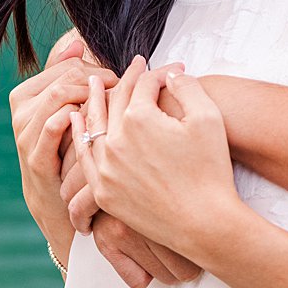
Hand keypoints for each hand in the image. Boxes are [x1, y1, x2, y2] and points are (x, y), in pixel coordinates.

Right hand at [8, 53, 114, 240]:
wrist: (60, 204)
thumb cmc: (72, 151)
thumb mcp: (71, 112)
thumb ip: (70, 76)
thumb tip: (76, 41)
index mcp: (27, 96)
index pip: (66, 65)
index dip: (98, 68)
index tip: (122, 79)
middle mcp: (22, 113)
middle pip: (65, 77)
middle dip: (99, 80)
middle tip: (126, 90)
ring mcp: (26, 135)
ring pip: (59, 95)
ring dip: (93, 96)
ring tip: (117, 105)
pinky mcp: (35, 158)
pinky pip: (53, 126)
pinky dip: (77, 118)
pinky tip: (97, 123)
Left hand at [73, 59, 242, 268]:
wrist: (203, 221)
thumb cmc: (211, 170)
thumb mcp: (209, 118)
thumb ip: (188, 87)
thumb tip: (172, 74)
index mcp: (140, 118)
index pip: (144, 84)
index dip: (159, 73)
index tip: (172, 69)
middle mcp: (115, 139)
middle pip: (115, 99)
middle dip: (126, 79)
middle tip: (132, 66)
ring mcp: (105, 167)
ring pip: (92, 125)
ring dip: (92, 101)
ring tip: (91, 85)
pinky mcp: (103, 190)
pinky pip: (84, 157)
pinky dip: (78, 136)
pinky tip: (77, 123)